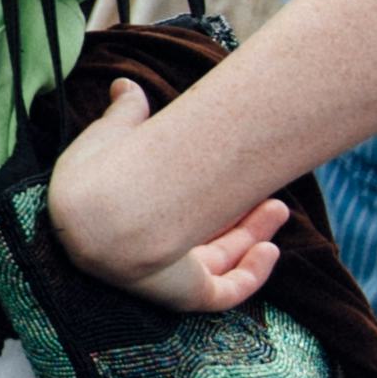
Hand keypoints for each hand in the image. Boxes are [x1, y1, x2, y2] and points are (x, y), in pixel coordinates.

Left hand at [43, 72, 288, 318]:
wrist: (99, 209)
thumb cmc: (100, 169)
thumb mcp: (118, 129)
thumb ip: (126, 110)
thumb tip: (125, 82)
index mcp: (136, 215)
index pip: (180, 211)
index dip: (209, 196)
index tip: (237, 170)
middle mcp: (154, 248)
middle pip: (209, 238)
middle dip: (245, 218)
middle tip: (273, 197)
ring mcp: (171, 274)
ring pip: (224, 261)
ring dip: (255, 237)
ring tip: (278, 208)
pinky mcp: (187, 294)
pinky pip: (229, 293)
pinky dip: (253, 275)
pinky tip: (269, 250)